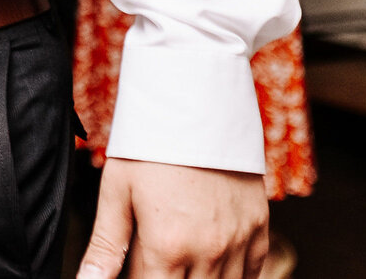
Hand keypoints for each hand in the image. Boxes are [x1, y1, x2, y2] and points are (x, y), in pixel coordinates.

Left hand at [77, 159, 267, 278]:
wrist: (197, 104)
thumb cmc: (150, 147)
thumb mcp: (116, 192)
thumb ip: (105, 246)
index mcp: (168, 247)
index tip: (139, 268)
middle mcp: (209, 252)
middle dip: (170, 278)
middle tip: (159, 258)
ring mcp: (239, 242)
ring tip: (180, 257)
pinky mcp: (259, 229)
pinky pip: (254, 274)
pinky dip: (234, 276)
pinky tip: (212, 264)